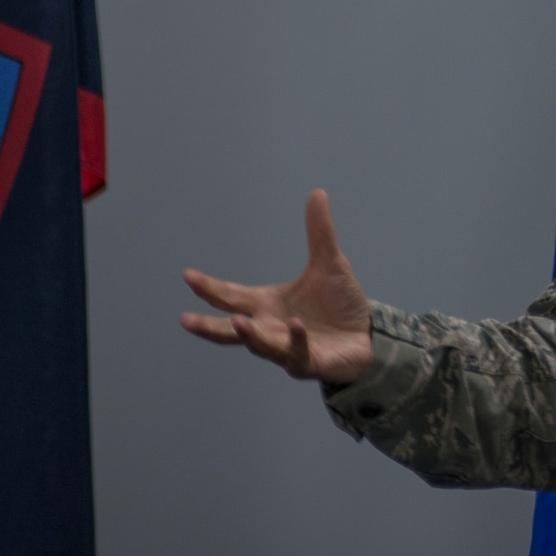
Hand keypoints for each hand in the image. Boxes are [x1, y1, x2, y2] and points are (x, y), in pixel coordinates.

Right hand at [180, 189, 374, 383]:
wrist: (368, 336)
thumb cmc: (340, 304)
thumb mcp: (329, 263)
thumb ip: (319, 232)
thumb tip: (317, 193)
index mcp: (267, 303)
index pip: (232, 296)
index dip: (210, 287)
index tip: (188, 275)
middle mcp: (271, 327)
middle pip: (232, 330)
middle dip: (209, 326)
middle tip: (186, 320)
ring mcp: (286, 349)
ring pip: (261, 345)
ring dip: (250, 335)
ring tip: (239, 321)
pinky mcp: (307, 362)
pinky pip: (296, 354)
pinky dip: (295, 341)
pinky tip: (296, 326)